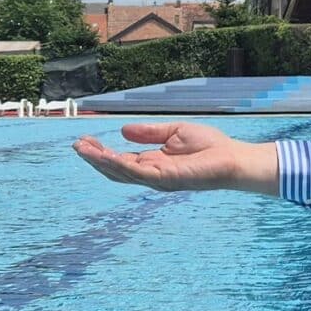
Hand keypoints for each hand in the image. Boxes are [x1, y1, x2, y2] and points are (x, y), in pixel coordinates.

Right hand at [72, 121, 278, 193]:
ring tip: (83, 148)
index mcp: (153, 163)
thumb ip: (150, 133)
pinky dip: (118, 164)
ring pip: (121, 173)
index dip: (102, 152)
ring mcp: (157, 179)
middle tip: (77, 145)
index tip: (85, 140)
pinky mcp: (165, 179)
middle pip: (115, 170)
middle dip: (95, 158)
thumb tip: (122, 131)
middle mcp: (152, 174)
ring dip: (100, 161)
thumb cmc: (210, 146)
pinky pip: (136, 172)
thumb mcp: (174, 132)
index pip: (121, 160)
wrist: (233, 157)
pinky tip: (105, 155)